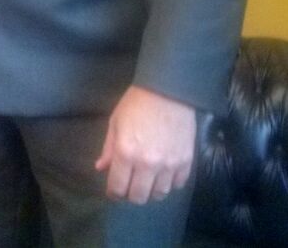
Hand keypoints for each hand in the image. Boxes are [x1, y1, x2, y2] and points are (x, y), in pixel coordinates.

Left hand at [95, 85, 196, 204]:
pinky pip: (178, 184)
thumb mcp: (116, 123)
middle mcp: (148, 164)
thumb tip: (101, 168)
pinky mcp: (186, 161)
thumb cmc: (136, 104)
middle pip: (139, 197)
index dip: (114, 193)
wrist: (168, 91)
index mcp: (126, 154)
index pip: (118, 188)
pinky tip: (165, 173)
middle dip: (131, 195)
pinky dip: (170, 182)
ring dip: (152, 190)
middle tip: (131, 185)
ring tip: (148, 180)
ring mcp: (169, 164)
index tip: (114, 191)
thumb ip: (108, 149)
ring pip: (160, 194)